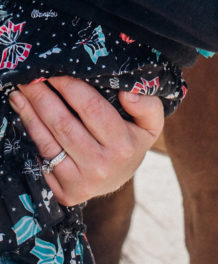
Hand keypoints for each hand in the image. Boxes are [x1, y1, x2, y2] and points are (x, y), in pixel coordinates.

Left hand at [8, 77, 163, 206]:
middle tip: (31, 76)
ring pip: (48, 142)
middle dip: (43, 96)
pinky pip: (42, 160)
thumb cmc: (132, 141)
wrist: (119, 179)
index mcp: (123, 145)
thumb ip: (147, 105)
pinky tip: (24, 114)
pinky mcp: (65, 192)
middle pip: (64, 124)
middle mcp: (101, 166)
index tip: (56, 71)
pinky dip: (30, 135)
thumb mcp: (151, 123)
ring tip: (20, 92)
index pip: (92, 109)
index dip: (71, 87)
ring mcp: (81, 182)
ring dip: (30, 113)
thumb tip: (127, 92)